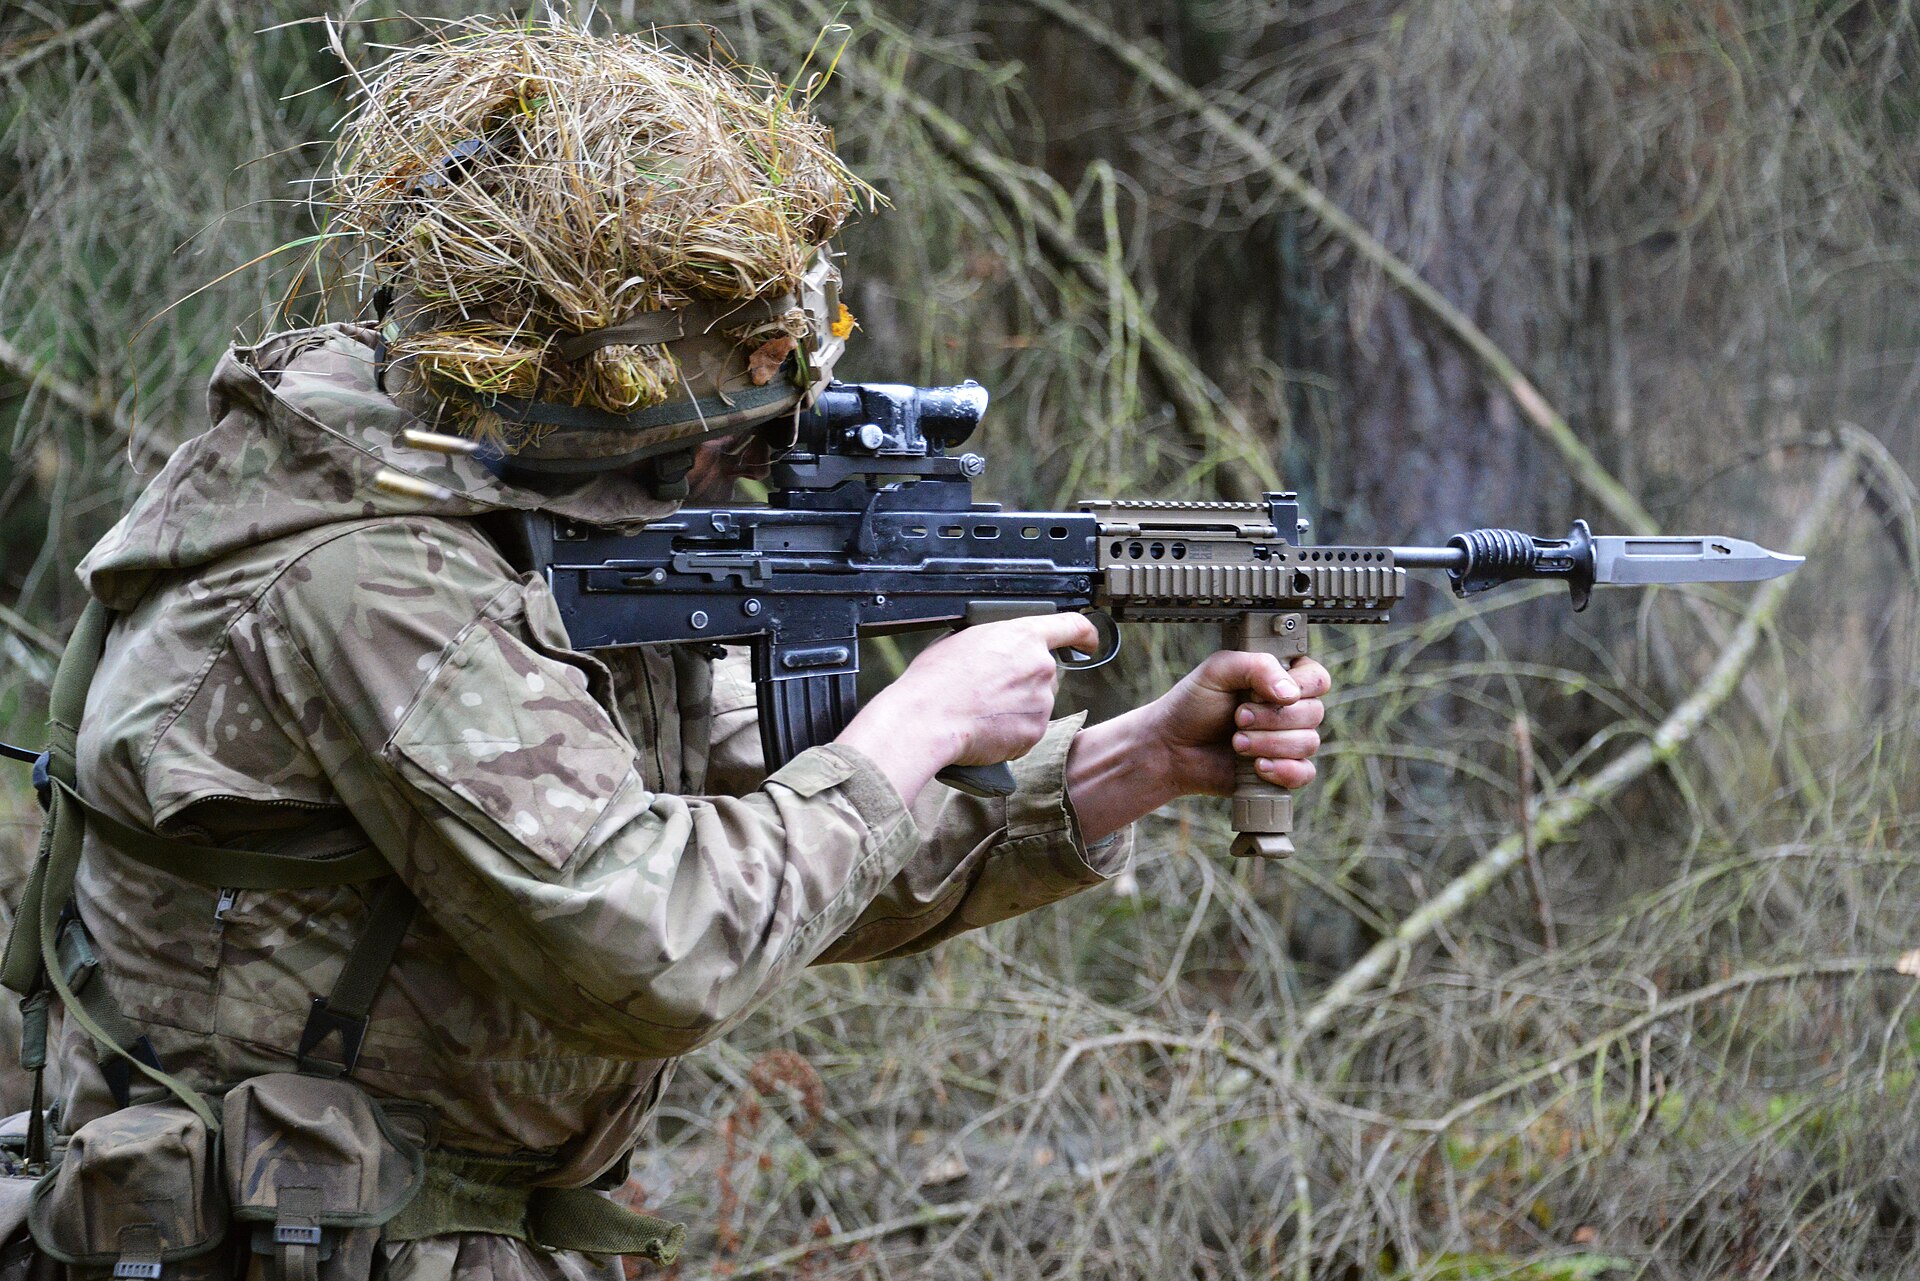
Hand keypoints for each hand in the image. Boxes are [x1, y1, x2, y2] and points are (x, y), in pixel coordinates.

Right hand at [837, 614, 1099, 802]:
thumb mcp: (963, 640)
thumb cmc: (936, 680)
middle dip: (1026, 681)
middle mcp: (1041, 665)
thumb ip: (994, 641)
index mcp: (1023, 636)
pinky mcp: (1036, 731)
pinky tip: (987, 728)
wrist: (927, 720)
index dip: (1085, 635)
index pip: (1072, 626)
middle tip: (993, 691)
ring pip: (1038, 703)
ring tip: (983, 711)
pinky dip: (1013, 732)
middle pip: (1047, 672)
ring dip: (1019, 707)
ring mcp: (1041, 700)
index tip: (1088, 643)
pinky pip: (1029, 729)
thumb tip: (996, 649)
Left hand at [1151, 651, 1329, 795]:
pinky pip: (1304, 773)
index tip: (1262, 694)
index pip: (1317, 679)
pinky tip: (1257, 767)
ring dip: (1268, 744)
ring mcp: (1289, 740)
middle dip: (1271, 719)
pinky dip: (1282, 771)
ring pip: (1308, 743)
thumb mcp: (1218, 670)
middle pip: (1314, 713)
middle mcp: (1290, 708)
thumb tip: (1290, 693)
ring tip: (1236, 742)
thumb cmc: (1192, 704)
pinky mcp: (1283, 771)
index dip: (1298, 688)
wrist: (1171, 748)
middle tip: (1237, 718)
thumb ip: (1256, 666)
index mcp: (1282, 677)